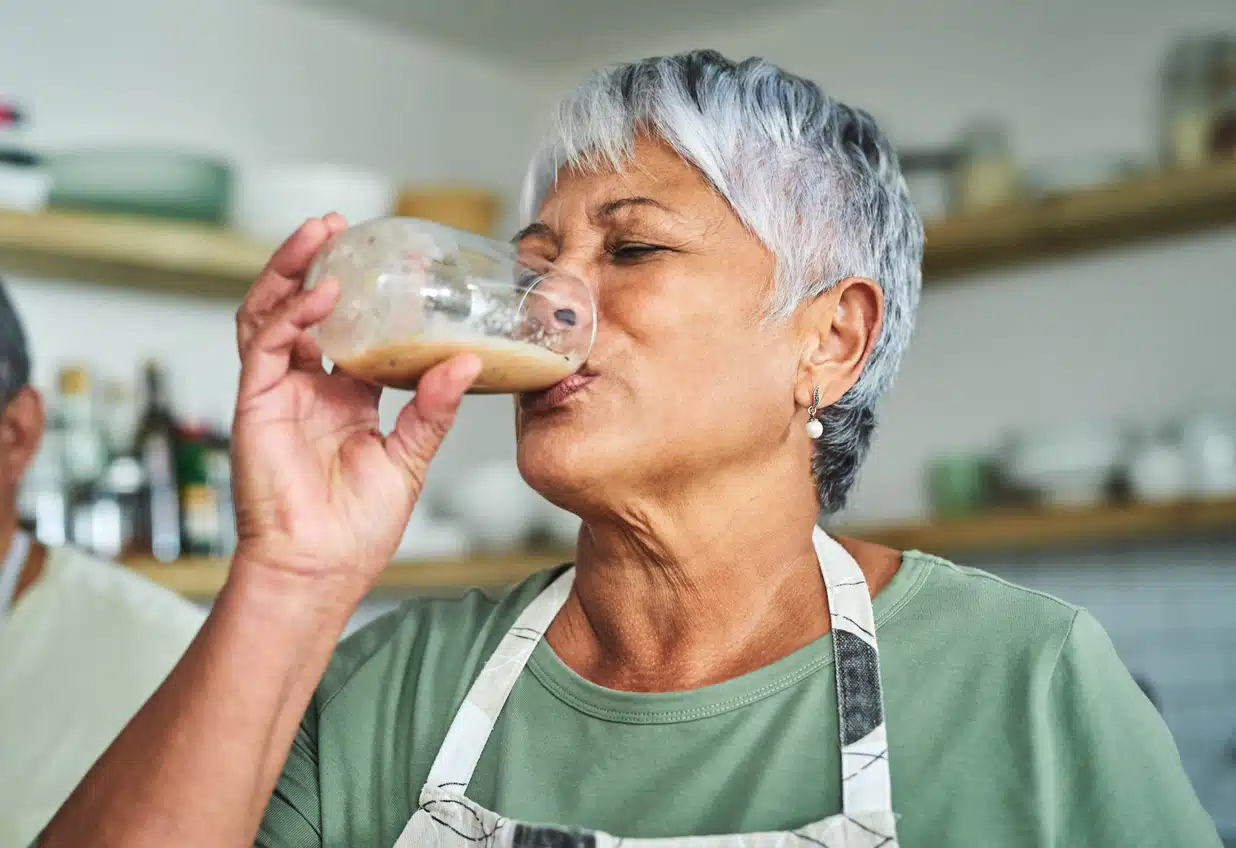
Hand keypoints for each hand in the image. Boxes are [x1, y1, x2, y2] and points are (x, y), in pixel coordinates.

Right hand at [229, 215, 480, 602]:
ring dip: (291, 271)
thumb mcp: (410, 457)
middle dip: (315, 264)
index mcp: (346, 398)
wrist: (320, 570)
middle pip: (302, 309)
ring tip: (319, 234)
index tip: (393, 261)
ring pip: (271, 314)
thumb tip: (469, 361)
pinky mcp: (256, 404)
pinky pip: (265, 346)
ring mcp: (278, 393)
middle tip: (339, 226)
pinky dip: (289, 315)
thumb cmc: (358, 527)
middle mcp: (308, 388)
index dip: (366, 294)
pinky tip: (319, 295)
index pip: (350, 330)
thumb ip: (433, 408)